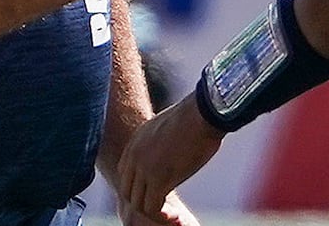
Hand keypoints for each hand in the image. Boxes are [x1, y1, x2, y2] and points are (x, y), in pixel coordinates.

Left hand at [118, 96, 223, 221]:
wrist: (203, 112)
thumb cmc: (197, 115)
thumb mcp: (170, 125)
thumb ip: (164, 139)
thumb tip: (175, 145)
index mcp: (137, 141)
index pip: (125, 173)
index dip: (138, 187)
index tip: (158, 193)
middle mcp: (135, 155)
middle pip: (127, 191)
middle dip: (144, 203)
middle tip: (164, 209)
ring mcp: (144, 168)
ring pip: (138, 204)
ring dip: (155, 214)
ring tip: (173, 217)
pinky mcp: (159, 179)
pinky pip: (152, 209)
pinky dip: (163, 218)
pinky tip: (176, 218)